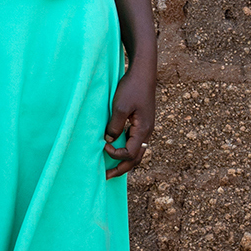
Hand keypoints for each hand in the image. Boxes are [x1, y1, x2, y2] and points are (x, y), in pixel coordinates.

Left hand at [103, 58, 154, 177]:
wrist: (143, 73)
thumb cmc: (131, 88)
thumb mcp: (120, 106)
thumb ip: (115, 125)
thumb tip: (110, 140)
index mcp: (144, 130)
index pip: (131, 153)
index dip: (116, 155)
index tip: (103, 146)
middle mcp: (147, 132)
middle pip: (136, 158)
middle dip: (121, 169)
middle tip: (106, 177)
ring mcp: (146, 128)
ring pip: (137, 152)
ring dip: (125, 161)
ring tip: (112, 169)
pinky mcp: (142, 122)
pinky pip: (135, 142)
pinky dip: (127, 151)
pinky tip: (117, 149)